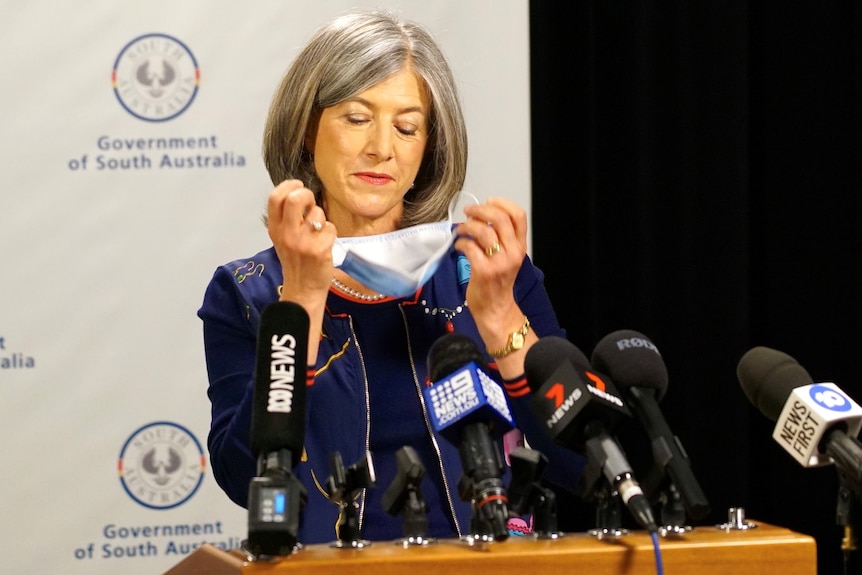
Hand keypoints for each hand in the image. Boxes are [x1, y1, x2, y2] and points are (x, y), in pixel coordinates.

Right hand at [267, 180, 333, 307]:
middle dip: (307, 194)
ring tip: (318, 233)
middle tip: (311, 203)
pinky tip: (325, 244)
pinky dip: (331, 233)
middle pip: (295, 199)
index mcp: (275, 229)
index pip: (275, 197)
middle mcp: (286, 234)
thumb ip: (287, 218)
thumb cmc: (295, 261)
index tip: (298, 186)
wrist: (302, 290)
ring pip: (317, 213)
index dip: (288, 185)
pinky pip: (330, 228)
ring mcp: (303, 242)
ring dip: (322, 219)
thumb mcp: (283, 238)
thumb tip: (301, 195)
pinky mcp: (319, 250)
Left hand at [454, 197, 527, 343]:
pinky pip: (470, 247)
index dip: (502, 204)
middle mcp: (512, 253)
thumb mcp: (507, 257)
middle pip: (500, 218)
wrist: (496, 309)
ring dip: (467, 226)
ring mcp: (499, 262)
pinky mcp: (484, 271)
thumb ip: (501, 238)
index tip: (488, 202)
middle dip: (480, 210)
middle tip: (468, 212)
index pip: (518, 216)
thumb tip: (482, 216)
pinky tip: (458, 246)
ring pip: (483, 230)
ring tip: (461, 231)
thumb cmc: (497, 283)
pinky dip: (460, 243)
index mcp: (519, 247)